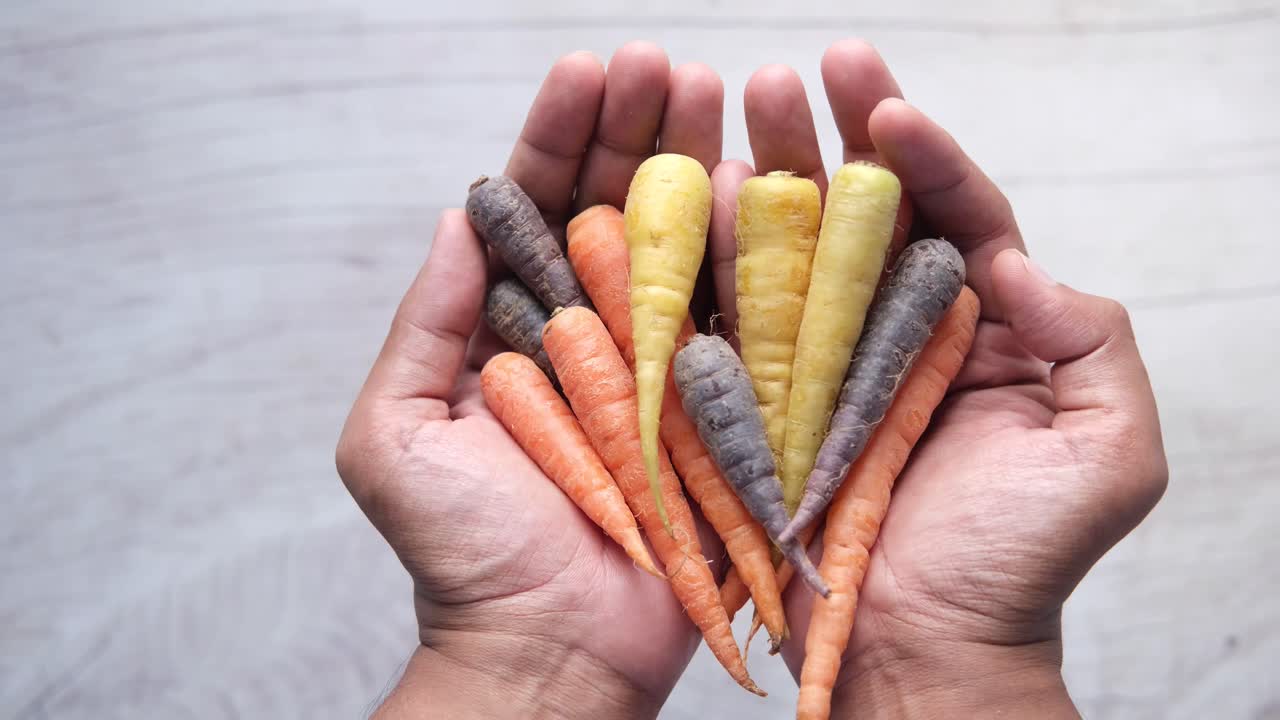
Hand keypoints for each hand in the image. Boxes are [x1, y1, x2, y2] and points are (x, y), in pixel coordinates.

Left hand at [336, 43, 725, 719]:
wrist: (549, 652)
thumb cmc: (464, 556)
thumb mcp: (398, 437)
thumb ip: (426, 324)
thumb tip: (460, 215)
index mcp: (514, 329)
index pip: (537, 209)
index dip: (560, 137)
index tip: (588, 72)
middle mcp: (592, 335)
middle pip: (619, 210)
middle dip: (639, 132)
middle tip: (668, 66)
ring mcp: (660, 368)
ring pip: (685, 249)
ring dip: (703, 169)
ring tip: (724, 97)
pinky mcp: (720, 410)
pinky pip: (740, 324)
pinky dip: (753, 259)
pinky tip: (767, 187)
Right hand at [705, 41, 1167, 716]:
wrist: (923, 650)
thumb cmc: (1016, 563)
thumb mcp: (1106, 453)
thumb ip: (1092, 342)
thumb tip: (1012, 261)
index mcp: (985, 329)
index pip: (956, 215)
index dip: (923, 153)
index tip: (882, 105)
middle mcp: (900, 334)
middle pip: (864, 214)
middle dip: (827, 136)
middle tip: (787, 74)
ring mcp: (825, 367)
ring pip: (793, 255)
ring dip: (762, 180)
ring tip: (728, 114)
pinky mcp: (763, 405)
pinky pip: (738, 325)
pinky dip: (713, 266)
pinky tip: (689, 205)